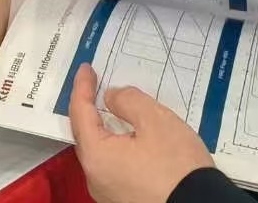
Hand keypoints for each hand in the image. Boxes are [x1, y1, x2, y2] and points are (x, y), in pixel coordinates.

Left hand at [69, 63, 214, 202]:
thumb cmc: (177, 165)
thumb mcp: (155, 120)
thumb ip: (128, 101)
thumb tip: (111, 98)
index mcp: (97, 157)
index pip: (80, 113)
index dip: (83, 87)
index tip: (86, 68)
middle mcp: (96, 178)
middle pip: (86, 135)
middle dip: (89, 107)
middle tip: (95, 84)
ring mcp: (108, 193)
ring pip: (100, 152)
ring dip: (103, 128)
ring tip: (111, 108)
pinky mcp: (123, 200)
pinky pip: (113, 166)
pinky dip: (115, 146)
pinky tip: (127, 137)